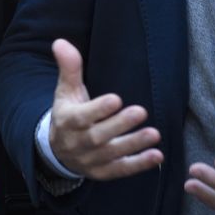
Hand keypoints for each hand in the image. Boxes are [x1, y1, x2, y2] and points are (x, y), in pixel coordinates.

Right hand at [47, 39, 162, 179]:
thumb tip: (61, 42)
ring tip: (154, 134)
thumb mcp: (66, 91)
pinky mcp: (102, 172)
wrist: (58, 150)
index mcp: (67, 121)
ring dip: (133, 144)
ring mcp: (90, 160)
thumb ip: (69, 68)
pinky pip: (120, 170)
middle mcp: (77, 143)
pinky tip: (156, 156)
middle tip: (141, 112)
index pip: (81, 117)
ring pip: (112, 154)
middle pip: (98, 137)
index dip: (98, 110)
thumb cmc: (68, 113)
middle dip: (120, 126)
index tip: (116, 99)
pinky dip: (139, 165)